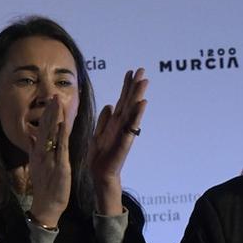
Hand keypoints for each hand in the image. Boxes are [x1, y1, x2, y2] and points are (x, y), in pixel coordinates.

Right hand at [26, 94, 72, 227]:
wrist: (46, 205)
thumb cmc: (45, 186)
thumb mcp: (38, 166)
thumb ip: (35, 151)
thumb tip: (30, 137)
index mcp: (39, 152)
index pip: (42, 129)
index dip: (46, 115)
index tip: (50, 101)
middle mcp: (42, 153)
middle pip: (45, 128)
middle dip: (50, 111)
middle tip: (53, 95)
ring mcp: (50, 158)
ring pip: (52, 135)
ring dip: (55, 118)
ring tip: (57, 103)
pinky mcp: (59, 166)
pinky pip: (60, 149)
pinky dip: (61, 136)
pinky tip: (63, 124)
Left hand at [88, 68, 147, 215]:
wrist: (100, 173)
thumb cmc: (100, 156)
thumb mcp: (98, 133)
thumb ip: (104, 120)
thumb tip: (109, 105)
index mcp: (115, 122)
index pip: (122, 100)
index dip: (126, 86)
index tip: (130, 71)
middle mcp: (122, 125)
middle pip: (130, 101)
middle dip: (135, 86)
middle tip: (142, 69)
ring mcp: (125, 132)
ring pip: (133, 110)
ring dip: (139, 96)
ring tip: (144, 81)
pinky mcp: (125, 141)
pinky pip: (132, 125)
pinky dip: (137, 115)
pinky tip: (142, 104)